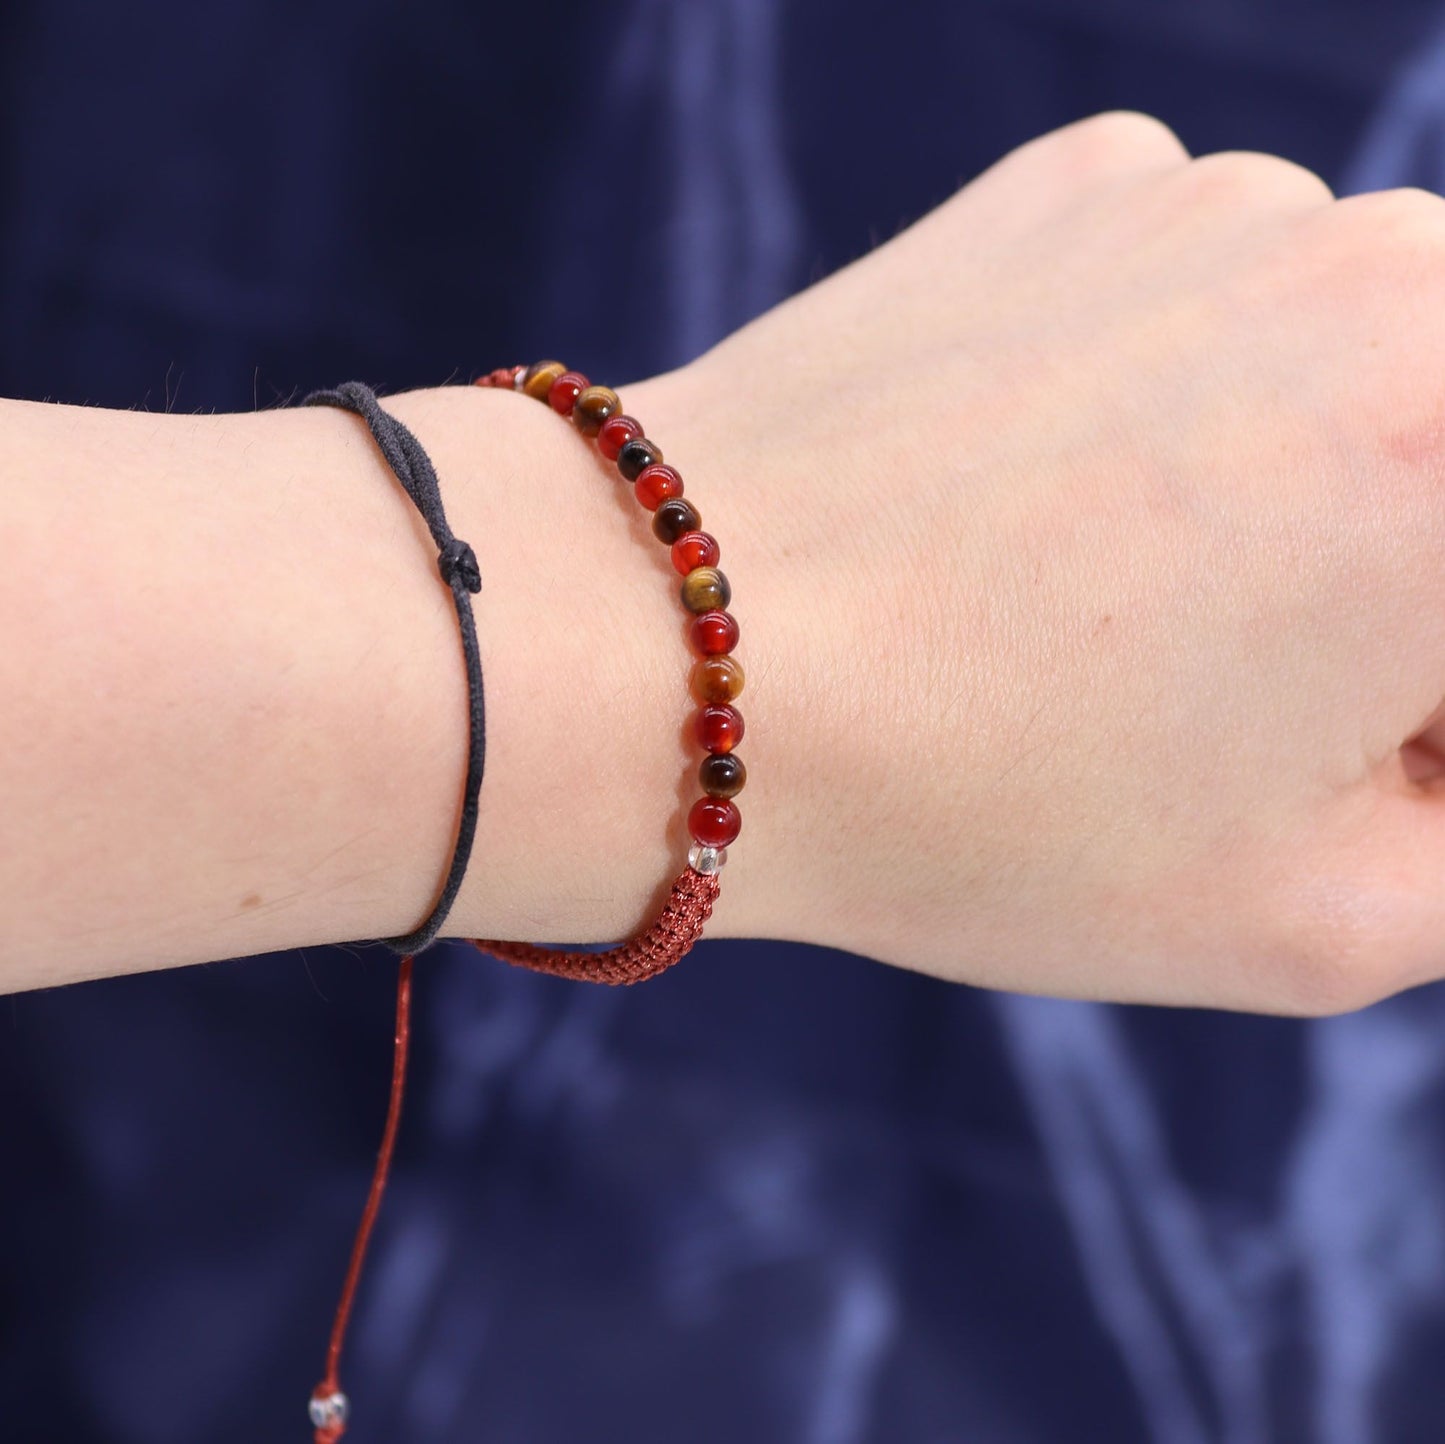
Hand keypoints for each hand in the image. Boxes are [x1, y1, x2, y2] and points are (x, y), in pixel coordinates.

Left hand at [627, 111, 1444, 1014]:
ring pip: (1346, 371)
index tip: (1350, 763)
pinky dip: (1164, 394)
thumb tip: (1440, 755)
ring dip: (1289, 484)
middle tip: (1233, 701)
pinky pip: (1198, 300)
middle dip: (1398, 601)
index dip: (1418, 722)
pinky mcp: (1083, 182)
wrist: (673, 649)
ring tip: (1101, 603)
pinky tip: (1034, 494)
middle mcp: (1397, 274)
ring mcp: (1223, 202)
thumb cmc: (980, 805)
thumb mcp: (1310, 919)